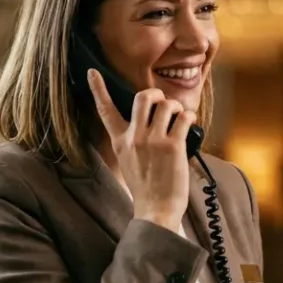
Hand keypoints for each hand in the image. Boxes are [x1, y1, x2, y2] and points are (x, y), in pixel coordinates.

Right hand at [88, 69, 194, 230]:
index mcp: (120, 141)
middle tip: (163, 104)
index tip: (92, 72)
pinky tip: (189, 127)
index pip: (105, 110)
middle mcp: (134, 137)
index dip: (98, 89)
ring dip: (176, 108)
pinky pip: (184, 118)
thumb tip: (150, 120)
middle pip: (143, 97)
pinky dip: (190, 118)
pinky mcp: (172, 146)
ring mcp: (153, 141)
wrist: (156, 210)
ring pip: (167, 105)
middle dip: (156, 95)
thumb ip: (133, 140)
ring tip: (179, 120)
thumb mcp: (128, 162)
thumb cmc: (146, 188)